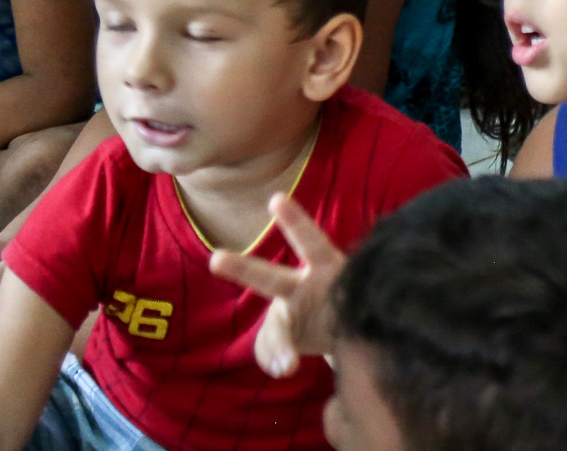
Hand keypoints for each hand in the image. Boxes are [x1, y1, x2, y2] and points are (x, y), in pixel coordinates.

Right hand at [208, 194, 346, 377]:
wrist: (351, 325)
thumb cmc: (344, 296)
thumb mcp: (351, 290)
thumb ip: (334, 304)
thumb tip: (291, 357)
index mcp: (324, 263)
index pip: (308, 238)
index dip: (293, 219)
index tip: (276, 199)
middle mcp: (302, 286)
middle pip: (269, 279)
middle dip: (242, 270)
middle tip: (215, 259)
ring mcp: (293, 314)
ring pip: (276, 329)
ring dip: (277, 346)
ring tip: (286, 365)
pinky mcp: (288, 338)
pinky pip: (276, 350)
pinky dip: (280, 359)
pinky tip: (286, 367)